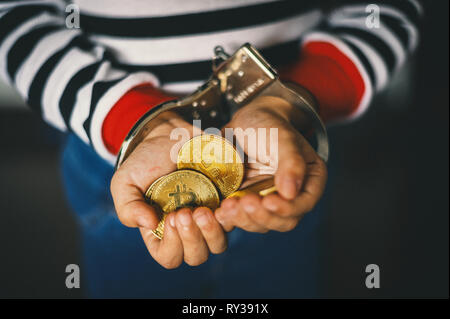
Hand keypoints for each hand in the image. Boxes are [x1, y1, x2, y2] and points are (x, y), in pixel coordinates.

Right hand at [110, 111, 226, 268]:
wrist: (169, 136)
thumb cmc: (145, 161)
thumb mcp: (125, 183)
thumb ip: (128, 208)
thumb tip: (148, 225)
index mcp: (161, 232)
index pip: (169, 257)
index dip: (172, 245)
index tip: (170, 218)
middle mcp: (187, 230)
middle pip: (197, 256)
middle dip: (192, 239)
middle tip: (185, 212)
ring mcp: (207, 217)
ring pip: (218, 244)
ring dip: (211, 232)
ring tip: (202, 210)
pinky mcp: (225, 202)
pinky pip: (234, 220)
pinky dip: (229, 216)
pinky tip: (222, 203)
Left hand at [216, 95, 326, 232]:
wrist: (243, 123)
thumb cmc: (268, 125)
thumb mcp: (282, 137)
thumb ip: (291, 162)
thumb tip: (291, 193)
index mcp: (309, 181)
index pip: (303, 204)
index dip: (287, 208)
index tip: (267, 202)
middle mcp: (290, 197)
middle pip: (281, 221)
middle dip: (261, 216)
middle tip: (243, 203)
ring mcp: (266, 202)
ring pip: (259, 223)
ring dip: (243, 219)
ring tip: (227, 206)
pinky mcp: (245, 204)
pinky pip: (239, 219)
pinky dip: (229, 219)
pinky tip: (219, 212)